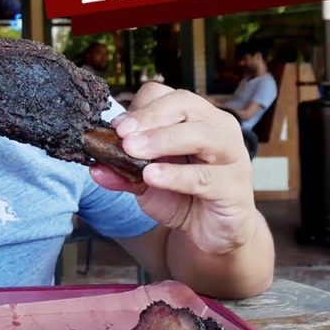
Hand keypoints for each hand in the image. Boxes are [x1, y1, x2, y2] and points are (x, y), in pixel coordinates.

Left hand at [93, 82, 256, 255]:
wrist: (212, 233)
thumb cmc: (181, 196)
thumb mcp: (145, 182)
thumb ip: (122, 172)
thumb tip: (94, 167)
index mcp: (195, 117)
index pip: (167, 96)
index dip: (141, 108)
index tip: (117, 127)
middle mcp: (217, 127)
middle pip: (185, 105)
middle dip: (150, 117)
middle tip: (122, 134)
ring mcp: (232, 155)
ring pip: (200, 135)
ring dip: (162, 140)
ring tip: (133, 150)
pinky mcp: (235, 188)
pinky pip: (205, 177)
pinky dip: (176, 175)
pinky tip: (153, 176)